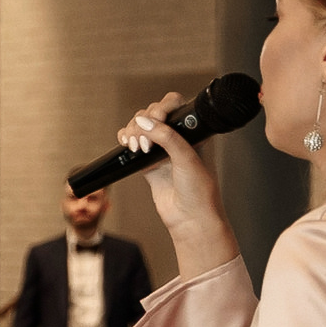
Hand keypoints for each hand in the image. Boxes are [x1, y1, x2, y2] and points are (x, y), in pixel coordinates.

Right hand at [120, 93, 237, 275]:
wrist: (190, 219)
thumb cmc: (200, 192)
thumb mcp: (187, 159)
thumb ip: (167, 137)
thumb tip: (145, 122)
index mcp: (194, 132)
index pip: (175, 106)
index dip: (162, 108)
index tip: (156, 120)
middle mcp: (177, 138)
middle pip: (153, 114)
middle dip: (144, 123)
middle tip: (146, 141)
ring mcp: (162, 150)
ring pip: (141, 127)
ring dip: (133, 131)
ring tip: (137, 147)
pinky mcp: (148, 162)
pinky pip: (132, 143)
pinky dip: (125, 140)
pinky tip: (127, 145)